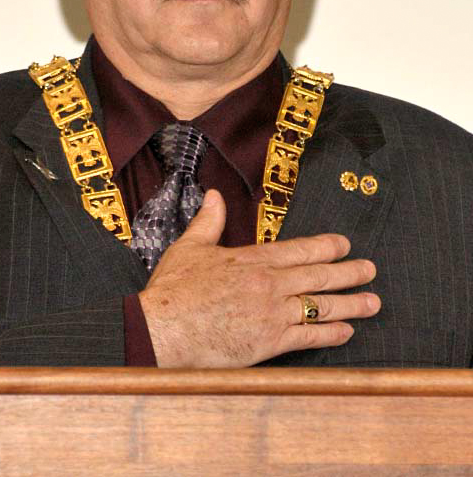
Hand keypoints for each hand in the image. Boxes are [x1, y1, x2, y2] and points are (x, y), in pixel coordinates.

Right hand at [139, 189, 379, 366]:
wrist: (165, 329)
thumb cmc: (175, 290)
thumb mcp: (190, 246)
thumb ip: (208, 220)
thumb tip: (214, 194)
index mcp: (252, 259)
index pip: (299, 250)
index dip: (325, 246)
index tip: (344, 244)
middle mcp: (268, 284)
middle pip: (318, 276)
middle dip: (349, 273)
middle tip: (370, 270)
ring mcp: (272, 314)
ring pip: (321, 306)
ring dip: (350, 304)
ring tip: (372, 302)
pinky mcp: (269, 342)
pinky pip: (309, 337)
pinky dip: (330, 334)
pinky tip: (346, 332)